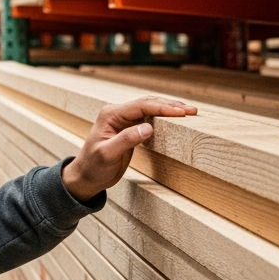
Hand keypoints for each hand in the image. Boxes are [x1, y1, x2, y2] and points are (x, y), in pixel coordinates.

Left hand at [61, 95, 196, 200]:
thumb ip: (126, 140)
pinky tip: (176, 119)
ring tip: (189, 111)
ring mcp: (124, 120)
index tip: (181, 113)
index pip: (141, 106)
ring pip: (150, 109)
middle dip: (170, 106)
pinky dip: (164, 117)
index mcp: (111, 114)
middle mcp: (117, 113)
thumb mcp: (107, 154)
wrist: (86, 176)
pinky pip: (149, 118)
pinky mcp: (130, 129)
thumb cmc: (93, 166)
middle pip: (148, 103)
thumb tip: (148, 127)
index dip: (162, 108)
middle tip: (192, 110)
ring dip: (169, 109)